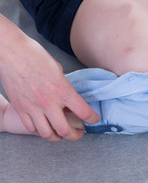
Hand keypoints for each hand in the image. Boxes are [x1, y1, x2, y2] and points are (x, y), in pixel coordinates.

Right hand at [0, 14, 98, 140]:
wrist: (11, 52)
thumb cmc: (35, 55)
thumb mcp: (58, 70)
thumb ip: (63, 86)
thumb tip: (67, 96)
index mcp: (62, 90)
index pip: (83, 112)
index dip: (92, 119)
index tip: (94, 120)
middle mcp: (48, 102)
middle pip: (65, 130)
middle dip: (76, 135)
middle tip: (80, 133)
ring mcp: (32, 107)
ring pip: (47, 134)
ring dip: (58, 137)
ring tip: (63, 135)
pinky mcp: (20, 108)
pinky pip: (31, 128)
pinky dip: (40, 131)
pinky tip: (45, 127)